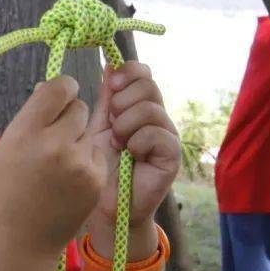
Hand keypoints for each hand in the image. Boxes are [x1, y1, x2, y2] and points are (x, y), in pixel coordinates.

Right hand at [0, 76, 105, 256]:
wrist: (20, 241)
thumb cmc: (6, 191)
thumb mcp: (6, 148)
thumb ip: (30, 116)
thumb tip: (52, 86)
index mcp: (25, 133)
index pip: (59, 88)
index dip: (61, 90)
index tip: (58, 97)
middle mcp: (54, 144)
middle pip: (79, 107)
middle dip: (70, 116)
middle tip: (54, 136)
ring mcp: (79, 164)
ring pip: (89, 131)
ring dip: (78, 139)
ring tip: (58, 165)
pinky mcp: (96, 179)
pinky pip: (96, 153)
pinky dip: (86, 160)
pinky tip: (69, 179)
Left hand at [85, 62, 179, 227]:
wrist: (104, 204)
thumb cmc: (98, 166)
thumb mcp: (98, 126)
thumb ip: (106, 98)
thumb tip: (109, 65)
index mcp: (137, 105)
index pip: (142, 73)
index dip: (127, 72)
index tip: (111, 86)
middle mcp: (156, 116)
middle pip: (147, 85)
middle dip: (122, 101)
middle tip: (111, 124)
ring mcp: (166, 134)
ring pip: (150, 108)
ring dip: (125, 125)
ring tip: (117, 144)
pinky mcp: (171, 154)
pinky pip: (156, 133)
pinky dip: (137, 142)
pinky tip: (130, 156)